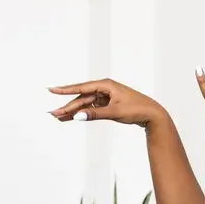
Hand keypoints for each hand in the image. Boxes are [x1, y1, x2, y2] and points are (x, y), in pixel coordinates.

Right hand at [48, 78, 165, 127]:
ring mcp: (105, 97)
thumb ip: (95, 114)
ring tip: (59, 118)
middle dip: (67, 106)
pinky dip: (83, 114)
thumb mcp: (114, 112)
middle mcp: (104, 89)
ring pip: (85, 104)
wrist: (152, 114)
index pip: (82, 87)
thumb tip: (78, 116)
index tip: (52, 90)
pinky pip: (91, 109)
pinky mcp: (107, 105)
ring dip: (73, 112)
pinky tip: (72, 118)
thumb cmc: (136, 109)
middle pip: (81, 98)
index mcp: (106, 85)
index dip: (65, 90)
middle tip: (53, 114)